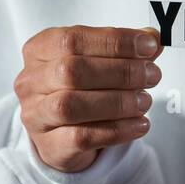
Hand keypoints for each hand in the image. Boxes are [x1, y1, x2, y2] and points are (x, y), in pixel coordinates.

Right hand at [14, 25, 162, 172]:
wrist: (64, 135)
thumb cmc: (83, 89)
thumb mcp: (100, 62)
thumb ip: (126, 49)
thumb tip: (153, 38)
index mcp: (40, 50)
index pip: (73, 39)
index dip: (114, 41)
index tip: (149, 45)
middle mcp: (31, 81)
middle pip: (71, 71)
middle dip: (120, 72)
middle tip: (152, 75)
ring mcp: (35, 114)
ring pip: (71, 106)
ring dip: (117, 102)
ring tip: (145, 101)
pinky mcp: (49, 145)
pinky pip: (82, 137)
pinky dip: (117, 130)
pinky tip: (140, 124)